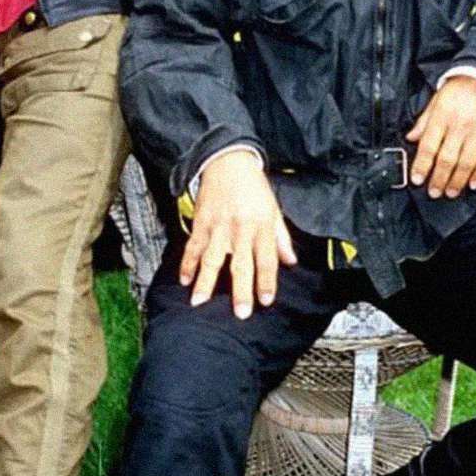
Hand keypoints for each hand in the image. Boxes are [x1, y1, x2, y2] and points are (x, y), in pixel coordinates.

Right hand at [180, 150, 296, 318]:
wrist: (228, 161)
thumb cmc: (254, 187)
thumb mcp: (274, 209)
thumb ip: (281, 237)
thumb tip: (291, 262)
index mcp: (261, 226)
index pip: (267, 259)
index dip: (267, 281)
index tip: (266, 301)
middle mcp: (240, 228)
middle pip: (241, 264)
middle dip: (241, 290)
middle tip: (240, 314)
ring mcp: (218, 226)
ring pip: (212, 258)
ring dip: (205, 281)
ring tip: (199, 302)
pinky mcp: (201, 222)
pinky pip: (193, 245)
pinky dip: (187, 263)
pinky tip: (184, 280)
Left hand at [407, 75, 475, 199]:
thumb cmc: (458, 90)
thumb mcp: (436, 101)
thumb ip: (423, 121)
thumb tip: (411, 138)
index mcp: (442, 116)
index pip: (429, 146)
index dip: (422, 165)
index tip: (417, 179)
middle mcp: (460, 125)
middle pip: (447, 159)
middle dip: (439, 179)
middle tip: (434, 192)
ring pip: (467, 162)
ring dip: (458, 181)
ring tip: (451, 192)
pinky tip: (474, 183)